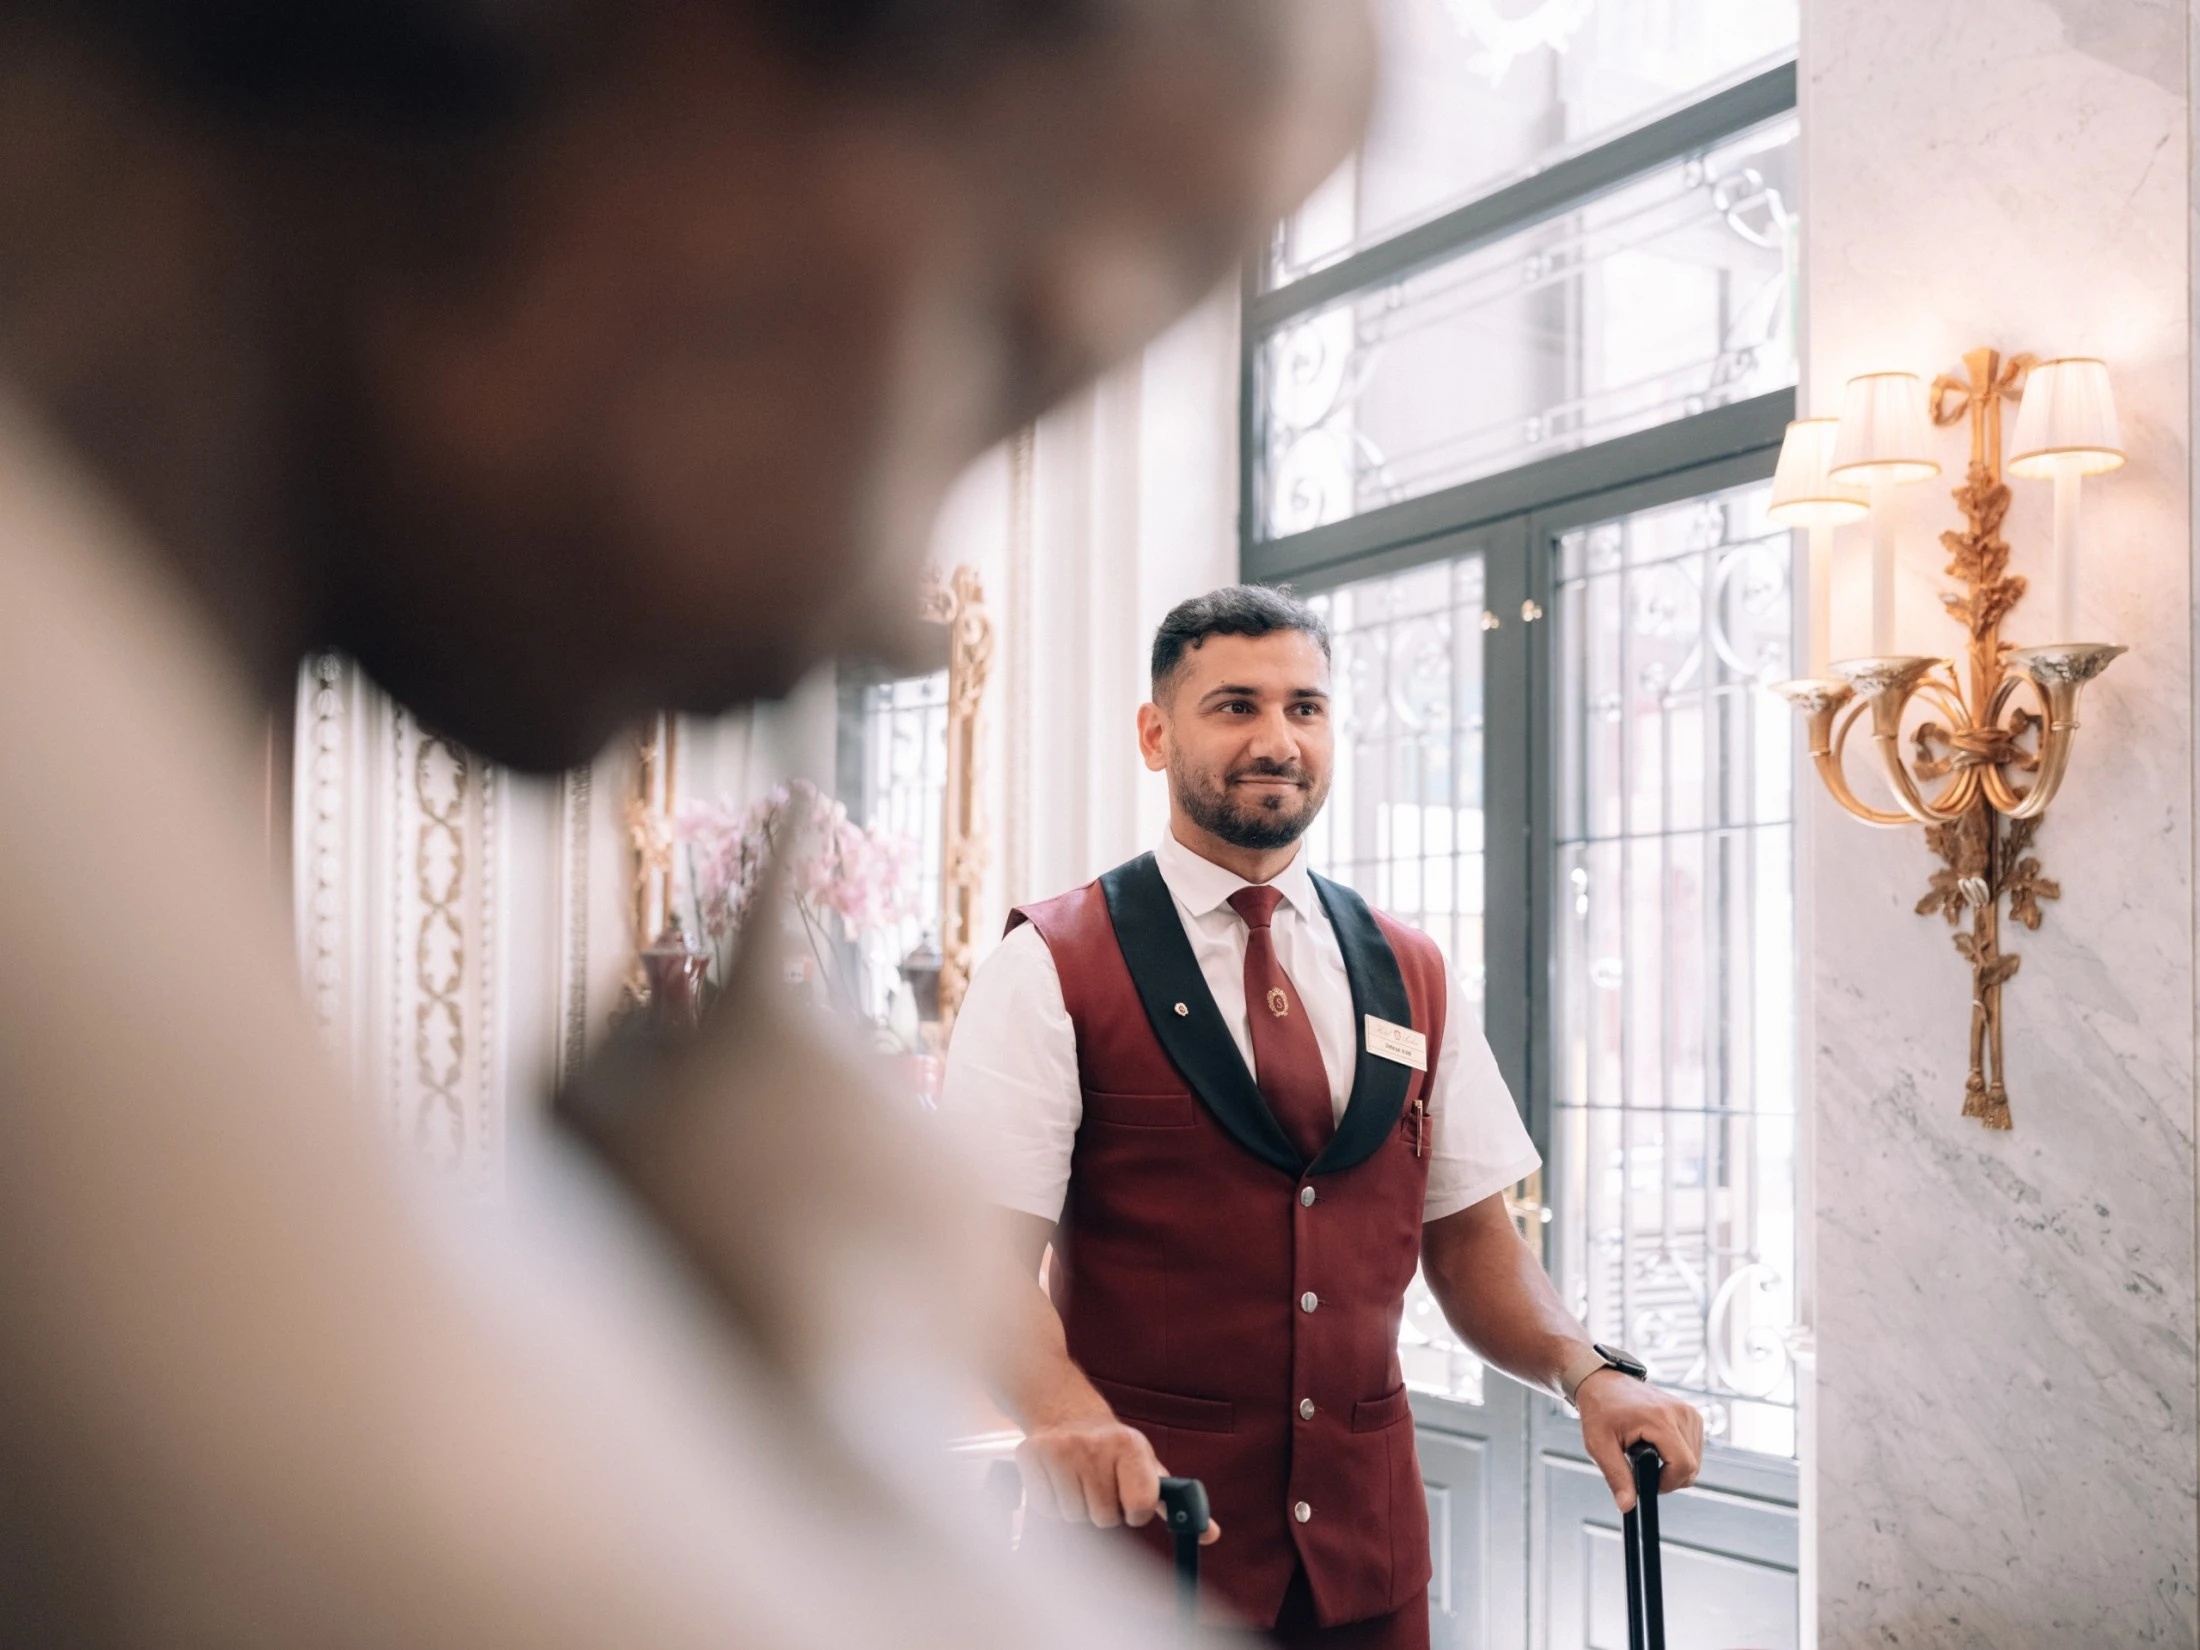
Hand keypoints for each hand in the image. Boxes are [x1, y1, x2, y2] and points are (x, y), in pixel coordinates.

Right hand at [1015, 1417, 1222, 1543]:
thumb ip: (1175, 1502)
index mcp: (1130, 1447)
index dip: (1134, 1512)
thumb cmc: (1114, 1450)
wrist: (1068, 1413)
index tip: (1130, 1501)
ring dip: (1077, 1507)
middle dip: (1103, 1510)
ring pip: (1073, 1516)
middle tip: (1100, 1485)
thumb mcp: (1147, 1467)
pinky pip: (1045, 1508)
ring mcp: (1062, 1449)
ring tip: (1079, 1480)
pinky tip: (1058, 1479)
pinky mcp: (1031, 1454)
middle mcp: (1095, 1445)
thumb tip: (1210, 1533)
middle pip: (1103, 1518)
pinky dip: (1051, 1502)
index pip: (1140, 1507)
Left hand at [1576, 1369, 1703, 1511]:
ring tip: (1646, 1452)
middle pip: (1691, 1467)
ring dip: (1673, 1466)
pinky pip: (1694, 1448)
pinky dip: (1678, 1455)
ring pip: (1694, 1460)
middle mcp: (1681, 1413)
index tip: (1646, 1480)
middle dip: (1668, 1477)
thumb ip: (1616, 1476)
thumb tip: (1628, 1505)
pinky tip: (1657, 1446)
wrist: (1603, 1382)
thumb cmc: (1599, 1409)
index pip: (1684, 1466)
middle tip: (1641, 1466)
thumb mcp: (1599, 1445)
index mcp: (1661, 1420)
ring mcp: (1689, 1412)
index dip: (1667, 1483)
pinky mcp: (1691, 1414)